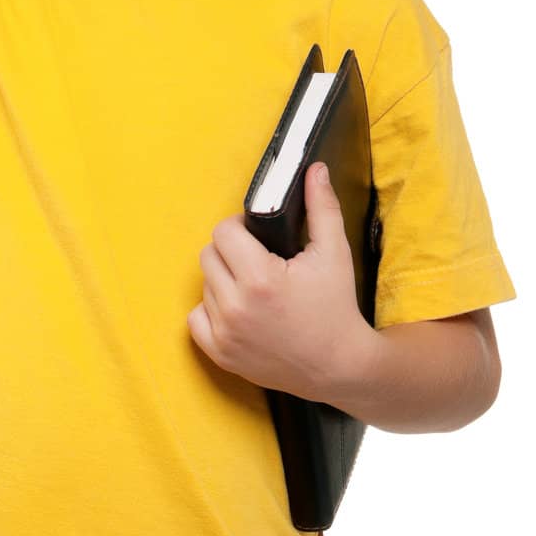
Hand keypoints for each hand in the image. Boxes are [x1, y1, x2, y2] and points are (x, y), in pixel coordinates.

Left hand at [187, 162, 376, 404]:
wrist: (340, 366)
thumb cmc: (336, 307)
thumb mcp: (334, 253)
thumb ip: (321, 207)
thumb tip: (314, 169)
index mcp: (259, 278)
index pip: (224, 231)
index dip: (241, 228)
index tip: (259, 237)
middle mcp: (236, 306)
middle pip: (209, 255)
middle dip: (231, 251)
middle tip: (258, 260)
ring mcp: (225, 333)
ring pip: (204, 285)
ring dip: (223, 280)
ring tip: (254, 286)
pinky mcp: (221, 354)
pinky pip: (195, 318)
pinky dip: (211, 311)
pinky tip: (238, 309)